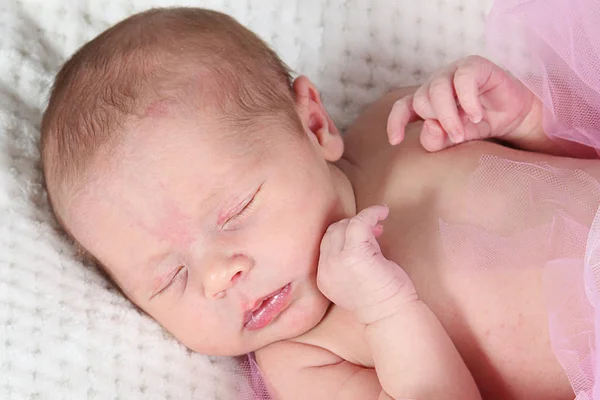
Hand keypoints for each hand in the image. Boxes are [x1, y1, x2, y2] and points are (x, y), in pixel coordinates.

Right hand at [316, 205, 416, 324]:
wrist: (390, 315)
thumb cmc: (380, 297)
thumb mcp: (355, 277)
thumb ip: (350, 256)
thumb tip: (363, 229)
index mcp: (323, 277)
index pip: (326, 242)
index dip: (343, 234)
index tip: (365, 235)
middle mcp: (325, 269)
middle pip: (332, 231)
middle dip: (351, 226)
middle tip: (374, 230)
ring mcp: (336, 262)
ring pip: (343, 226)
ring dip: (362, 221)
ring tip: (379, 226)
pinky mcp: (353, 254)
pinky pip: (358, 222)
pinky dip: (371, 213)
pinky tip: (383, 212)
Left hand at [386, 55, 538, 150]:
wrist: (515, 117)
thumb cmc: (481, 127)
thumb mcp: (457, 139)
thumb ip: (439, 139)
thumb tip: (430, 127)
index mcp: (426, 102)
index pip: (402, 107)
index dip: (396, 121)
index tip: (396, 140)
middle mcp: (436, 85)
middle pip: (421, 100)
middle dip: (435, 122)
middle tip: (455, 137)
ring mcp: (454, 73)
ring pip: (437, 89)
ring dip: (448, 115)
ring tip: (462, 132)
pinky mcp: (475, 66)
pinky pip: (463, 78)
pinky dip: (467, 100)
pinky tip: (475, 115)